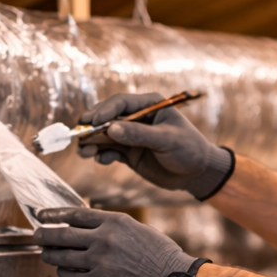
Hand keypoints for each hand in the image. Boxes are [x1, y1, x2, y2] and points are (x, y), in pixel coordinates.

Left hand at [35, 206, 198, 276]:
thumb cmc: (159, 254)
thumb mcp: (136, 230)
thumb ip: (110, 228)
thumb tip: (84, 229)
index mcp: (114, 221)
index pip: (75, 214)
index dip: (54, 214)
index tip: (41, 215)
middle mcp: (104, 239)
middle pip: (61, 235)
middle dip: (44, 235)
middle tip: (36, 236)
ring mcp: (99, 262)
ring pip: (61, 257)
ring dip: (50, 255)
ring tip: (46, 254)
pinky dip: (64, 273)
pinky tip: (63, 271)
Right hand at [78, 92, 233, 198]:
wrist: (196, 174)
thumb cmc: (188, 150)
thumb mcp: (167, 140)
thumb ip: (139, 134)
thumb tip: (112, 129)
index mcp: (149, 106)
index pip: (121, 103)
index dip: (105, 110)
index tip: (93, 121)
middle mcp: (137, 118)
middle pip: (108, 118)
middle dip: (93, 127)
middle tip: (79, 134)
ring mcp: (131, 136)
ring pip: (106, 136)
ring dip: (93, 143)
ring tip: (84, 152)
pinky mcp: (129, 153)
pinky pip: (110, 151)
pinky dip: (102, 155)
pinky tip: (100, 160)